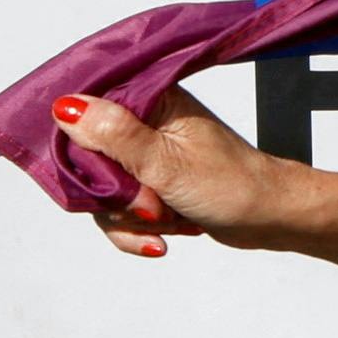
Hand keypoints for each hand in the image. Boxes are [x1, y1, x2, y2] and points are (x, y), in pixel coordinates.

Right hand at [54, 87, 337, 258]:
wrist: (269, 217)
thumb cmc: (233, 184)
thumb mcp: (166, 162)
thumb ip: (114, 135)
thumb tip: (67, 106)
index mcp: (152, 101)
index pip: (84, 114)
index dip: (86, 153)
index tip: (112, 177)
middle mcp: (144, 123)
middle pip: (87, 162)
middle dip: (117, 197)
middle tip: (153, 206)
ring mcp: (145, 155)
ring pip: (101, 193)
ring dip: (130, 218)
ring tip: (167, 218)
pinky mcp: (149, 183)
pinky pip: (118, 211)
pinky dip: (136, 230)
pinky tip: (162, 236)